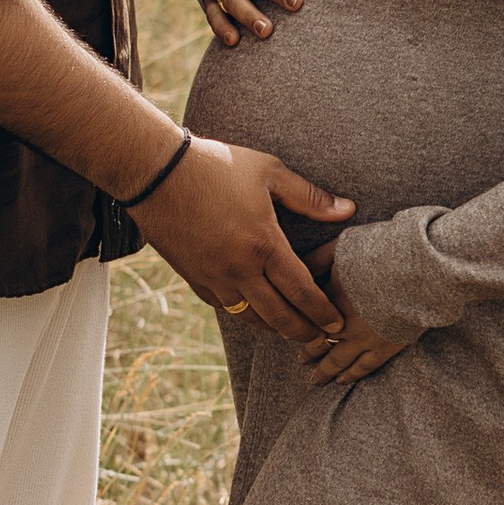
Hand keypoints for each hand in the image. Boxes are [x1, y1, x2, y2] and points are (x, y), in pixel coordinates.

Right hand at [134, 137, 351, 341]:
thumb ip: (309, 197)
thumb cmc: (215, 165)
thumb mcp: (268, 172)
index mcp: (263, 244)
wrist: (155, 173)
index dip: (324, 312)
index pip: (302, 292)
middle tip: (322, 338)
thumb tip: (348, 209)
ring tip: (293, 331)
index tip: (338, 323)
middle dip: (305, 332)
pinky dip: (246, 315)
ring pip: (251, 318)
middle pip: (280, 317)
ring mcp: (214, 277)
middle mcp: (239, 269)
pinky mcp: (194, 278)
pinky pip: (225, 307)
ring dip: (276, 329)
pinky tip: (256, 313)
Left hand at [300, 242, 419, 386]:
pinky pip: (364, 367)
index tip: (289, 332)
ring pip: (338, 361)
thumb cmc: (382, 252)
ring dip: (325, 371)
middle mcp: (343, 322)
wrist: (419, 270)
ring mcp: (364, 338)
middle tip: (301, 359)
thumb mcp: (341, 247)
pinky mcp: (386, 346)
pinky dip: (351, 375)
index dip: (297, 326)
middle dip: (308, 352)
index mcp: (331, 298)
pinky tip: (342, 380)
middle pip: (319, 342)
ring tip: (315, 379)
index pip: (307, 318)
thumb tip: (298, 270)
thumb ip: (317, 260)